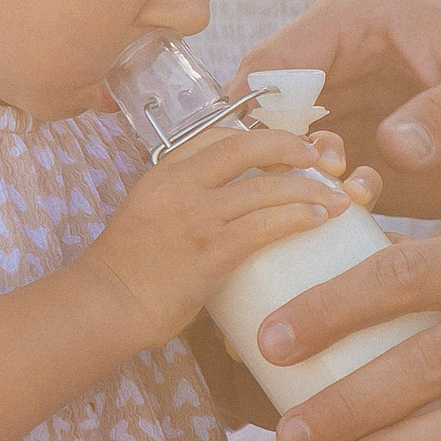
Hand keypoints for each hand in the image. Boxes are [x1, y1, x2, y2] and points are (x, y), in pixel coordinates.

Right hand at [86, 128, 357, 355]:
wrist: (103, 305)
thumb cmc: (127, 270)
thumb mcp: (151, 216)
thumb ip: (188, 205)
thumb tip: (230, 210)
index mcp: (164, 172)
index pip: (218, 135)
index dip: (259, 135)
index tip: (286, 146)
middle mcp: (180, 185)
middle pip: (246, 146)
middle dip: (290, 146)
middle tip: (319, 156)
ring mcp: (195, 217)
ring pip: (264, 187)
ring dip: (308, 187)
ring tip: (337, 196)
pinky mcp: (209, 252)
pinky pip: (263, 225)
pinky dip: (297, 217)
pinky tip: (318, 219)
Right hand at [241, 0, 440, 217]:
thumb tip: (396, 146)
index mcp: (350, 22)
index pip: (272, 62)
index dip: (261, 112)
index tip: (293, 160)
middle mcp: (329, 66)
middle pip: (256, 116)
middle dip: (274, 160)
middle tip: (320, 189)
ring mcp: (336, 117)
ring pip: (274, 158)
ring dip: (296, 189)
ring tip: (350, 199)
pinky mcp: (350, 162)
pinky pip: (306, 190)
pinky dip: (319, 209)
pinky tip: (362, 215)